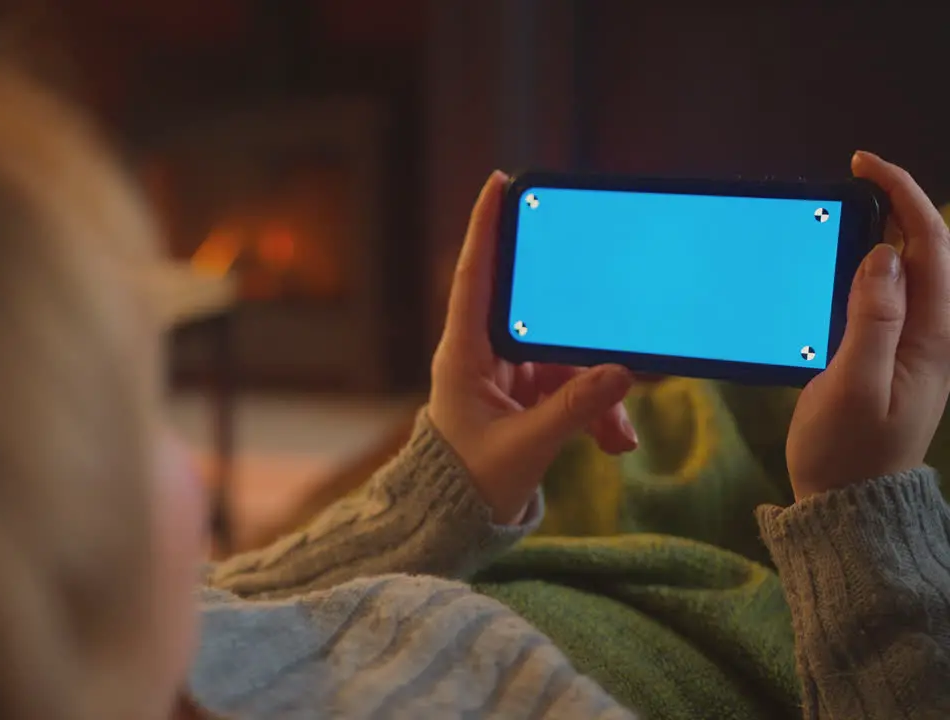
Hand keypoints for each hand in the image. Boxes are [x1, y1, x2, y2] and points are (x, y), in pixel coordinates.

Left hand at [429, 172, 638, 524]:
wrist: (457, 522)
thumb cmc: (469, 483)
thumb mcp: (525, 447)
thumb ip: (574, 410)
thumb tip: (620, 374)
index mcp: (463, 356)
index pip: (474, 278)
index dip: (485, 229)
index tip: (498, 183)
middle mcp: (483, 356)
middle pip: (538, 313)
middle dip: (581, 325)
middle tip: (608, 297)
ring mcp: (506, 375)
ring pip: (565, 357)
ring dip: (598, 393)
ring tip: (617, 434)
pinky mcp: (526, 397)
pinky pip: (570, 387)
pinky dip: (596, 412)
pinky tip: (615, 443)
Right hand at [787, 152, 949, 499]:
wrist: (848, 503)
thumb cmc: (847, 451)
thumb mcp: (853, 386)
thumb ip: (874, 320)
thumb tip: (886, 256)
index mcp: (932, 337)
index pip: (932, 246)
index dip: (903, 196)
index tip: (865, 166)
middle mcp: (932, 335)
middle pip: (929, 250)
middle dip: (898, 203)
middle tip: (852, 179)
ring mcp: (914, 346)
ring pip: (910, 270)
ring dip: (884, 231)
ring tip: (846, 209)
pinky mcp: (891, 356)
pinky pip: (889, 295)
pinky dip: (870, 265)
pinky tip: (841, 263)